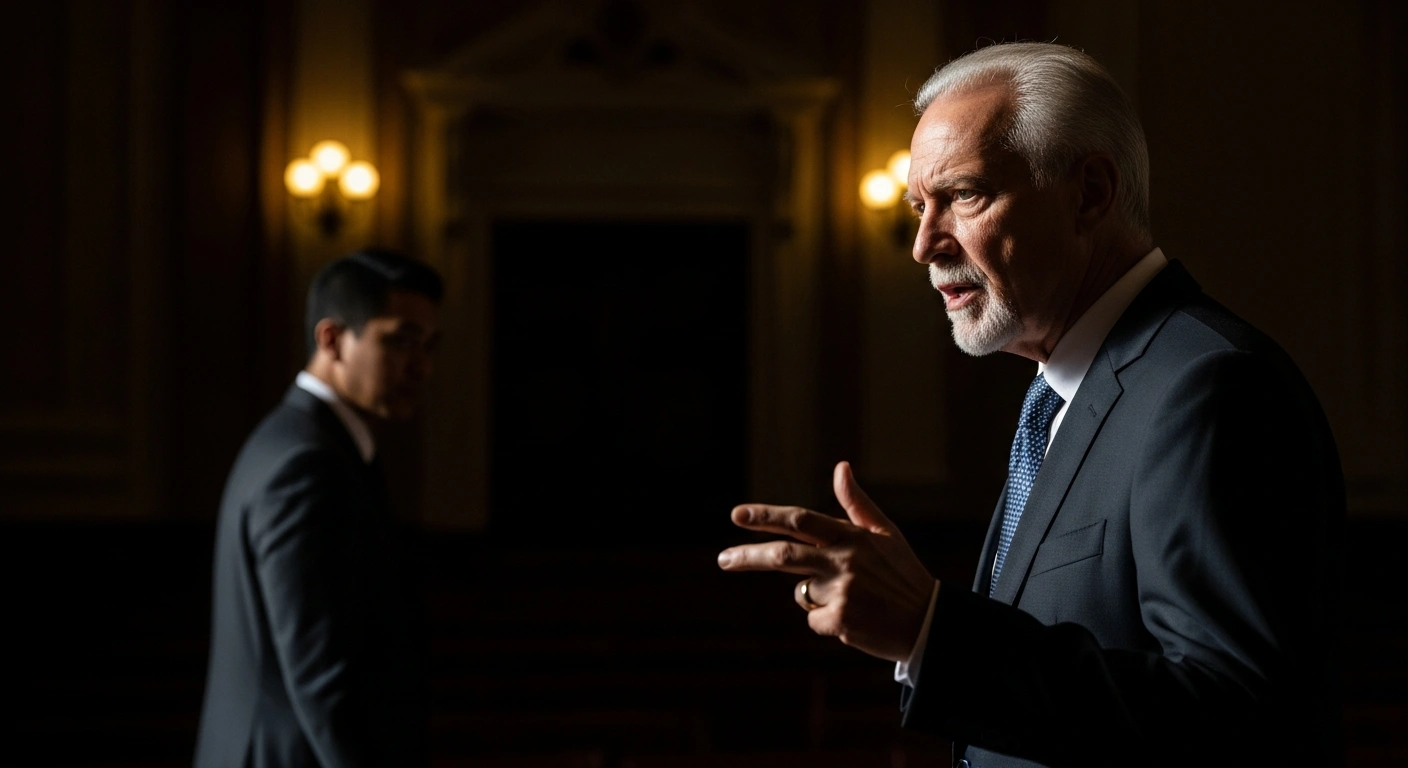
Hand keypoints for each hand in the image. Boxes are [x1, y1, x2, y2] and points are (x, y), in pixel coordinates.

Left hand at [717, 461, 937, 661]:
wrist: (929, 622)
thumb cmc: (903, 575)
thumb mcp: (885, 534)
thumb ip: (856, 503)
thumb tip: (841, 467)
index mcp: (852, 537)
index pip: (800, 520)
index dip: (766, 516)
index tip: (737, 515)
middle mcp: (844, 560)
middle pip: (783, 556)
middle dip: (748, 556)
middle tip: (723, 559)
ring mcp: (842, 591)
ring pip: (801, 592)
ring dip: (815, 596)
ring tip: (852, 599)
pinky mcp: (842, 621)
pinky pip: (814, 620)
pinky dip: (826, 622)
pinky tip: (855, 620)